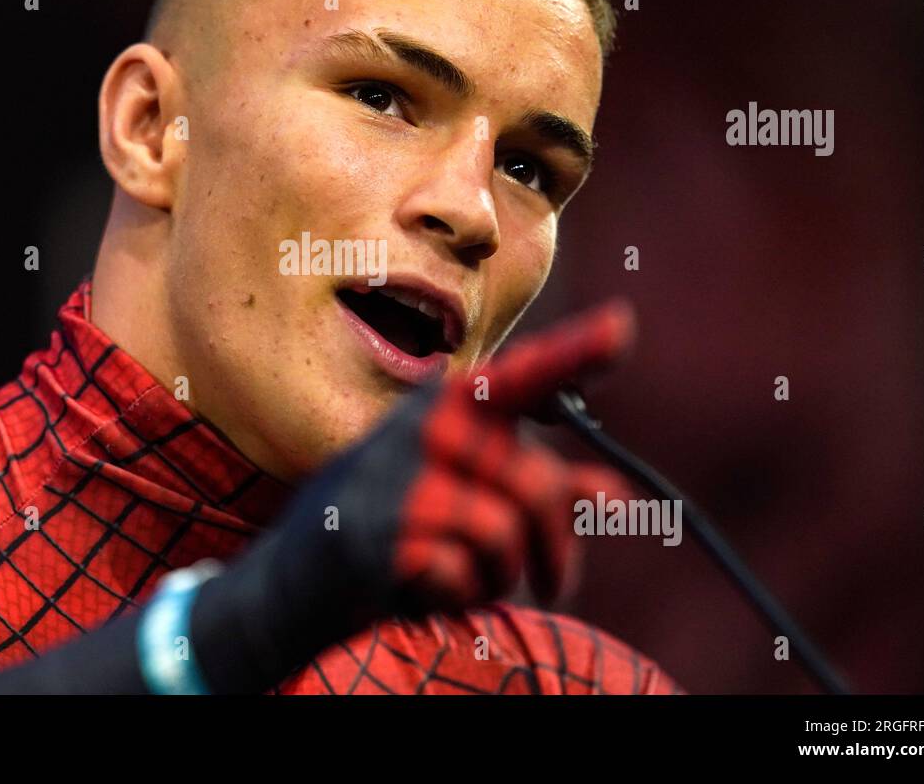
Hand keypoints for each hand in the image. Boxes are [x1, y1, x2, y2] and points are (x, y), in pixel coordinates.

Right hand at [189, 299, 640, 691]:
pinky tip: (425, 586)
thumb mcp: (472, 489)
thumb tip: (619, 496)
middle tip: (552, 580)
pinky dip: (457, 596)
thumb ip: (544, 483)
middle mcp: (428, 429)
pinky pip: (464, 578)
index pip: (522, 375)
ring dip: (501, 579)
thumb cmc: (404, 515)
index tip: (621, 327)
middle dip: (556, 548)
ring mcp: (402, 481)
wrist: (301, 568)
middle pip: (540, 488)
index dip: (574, 351)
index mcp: (453, 404)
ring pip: (507, 538)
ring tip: (468, 577)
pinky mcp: (383, 537)